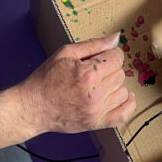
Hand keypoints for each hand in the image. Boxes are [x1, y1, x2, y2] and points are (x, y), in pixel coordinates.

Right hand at [16, 35, 135, 134]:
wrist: (33, 107)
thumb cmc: (46, 80)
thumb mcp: (65, 53)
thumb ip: (94, 44)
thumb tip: (115, 38)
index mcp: (88, 73)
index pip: (117, 58)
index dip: (110, 55)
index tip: (102, 57)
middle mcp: (95, 93)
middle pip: (121, 74)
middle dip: (110, 69)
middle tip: (95, 72)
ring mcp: (97, 110)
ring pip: (123, 91)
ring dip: (115, 86)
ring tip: (100, 85)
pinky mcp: (96, 123)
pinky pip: (124, 115)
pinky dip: (127, 105)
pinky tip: (121, 97)